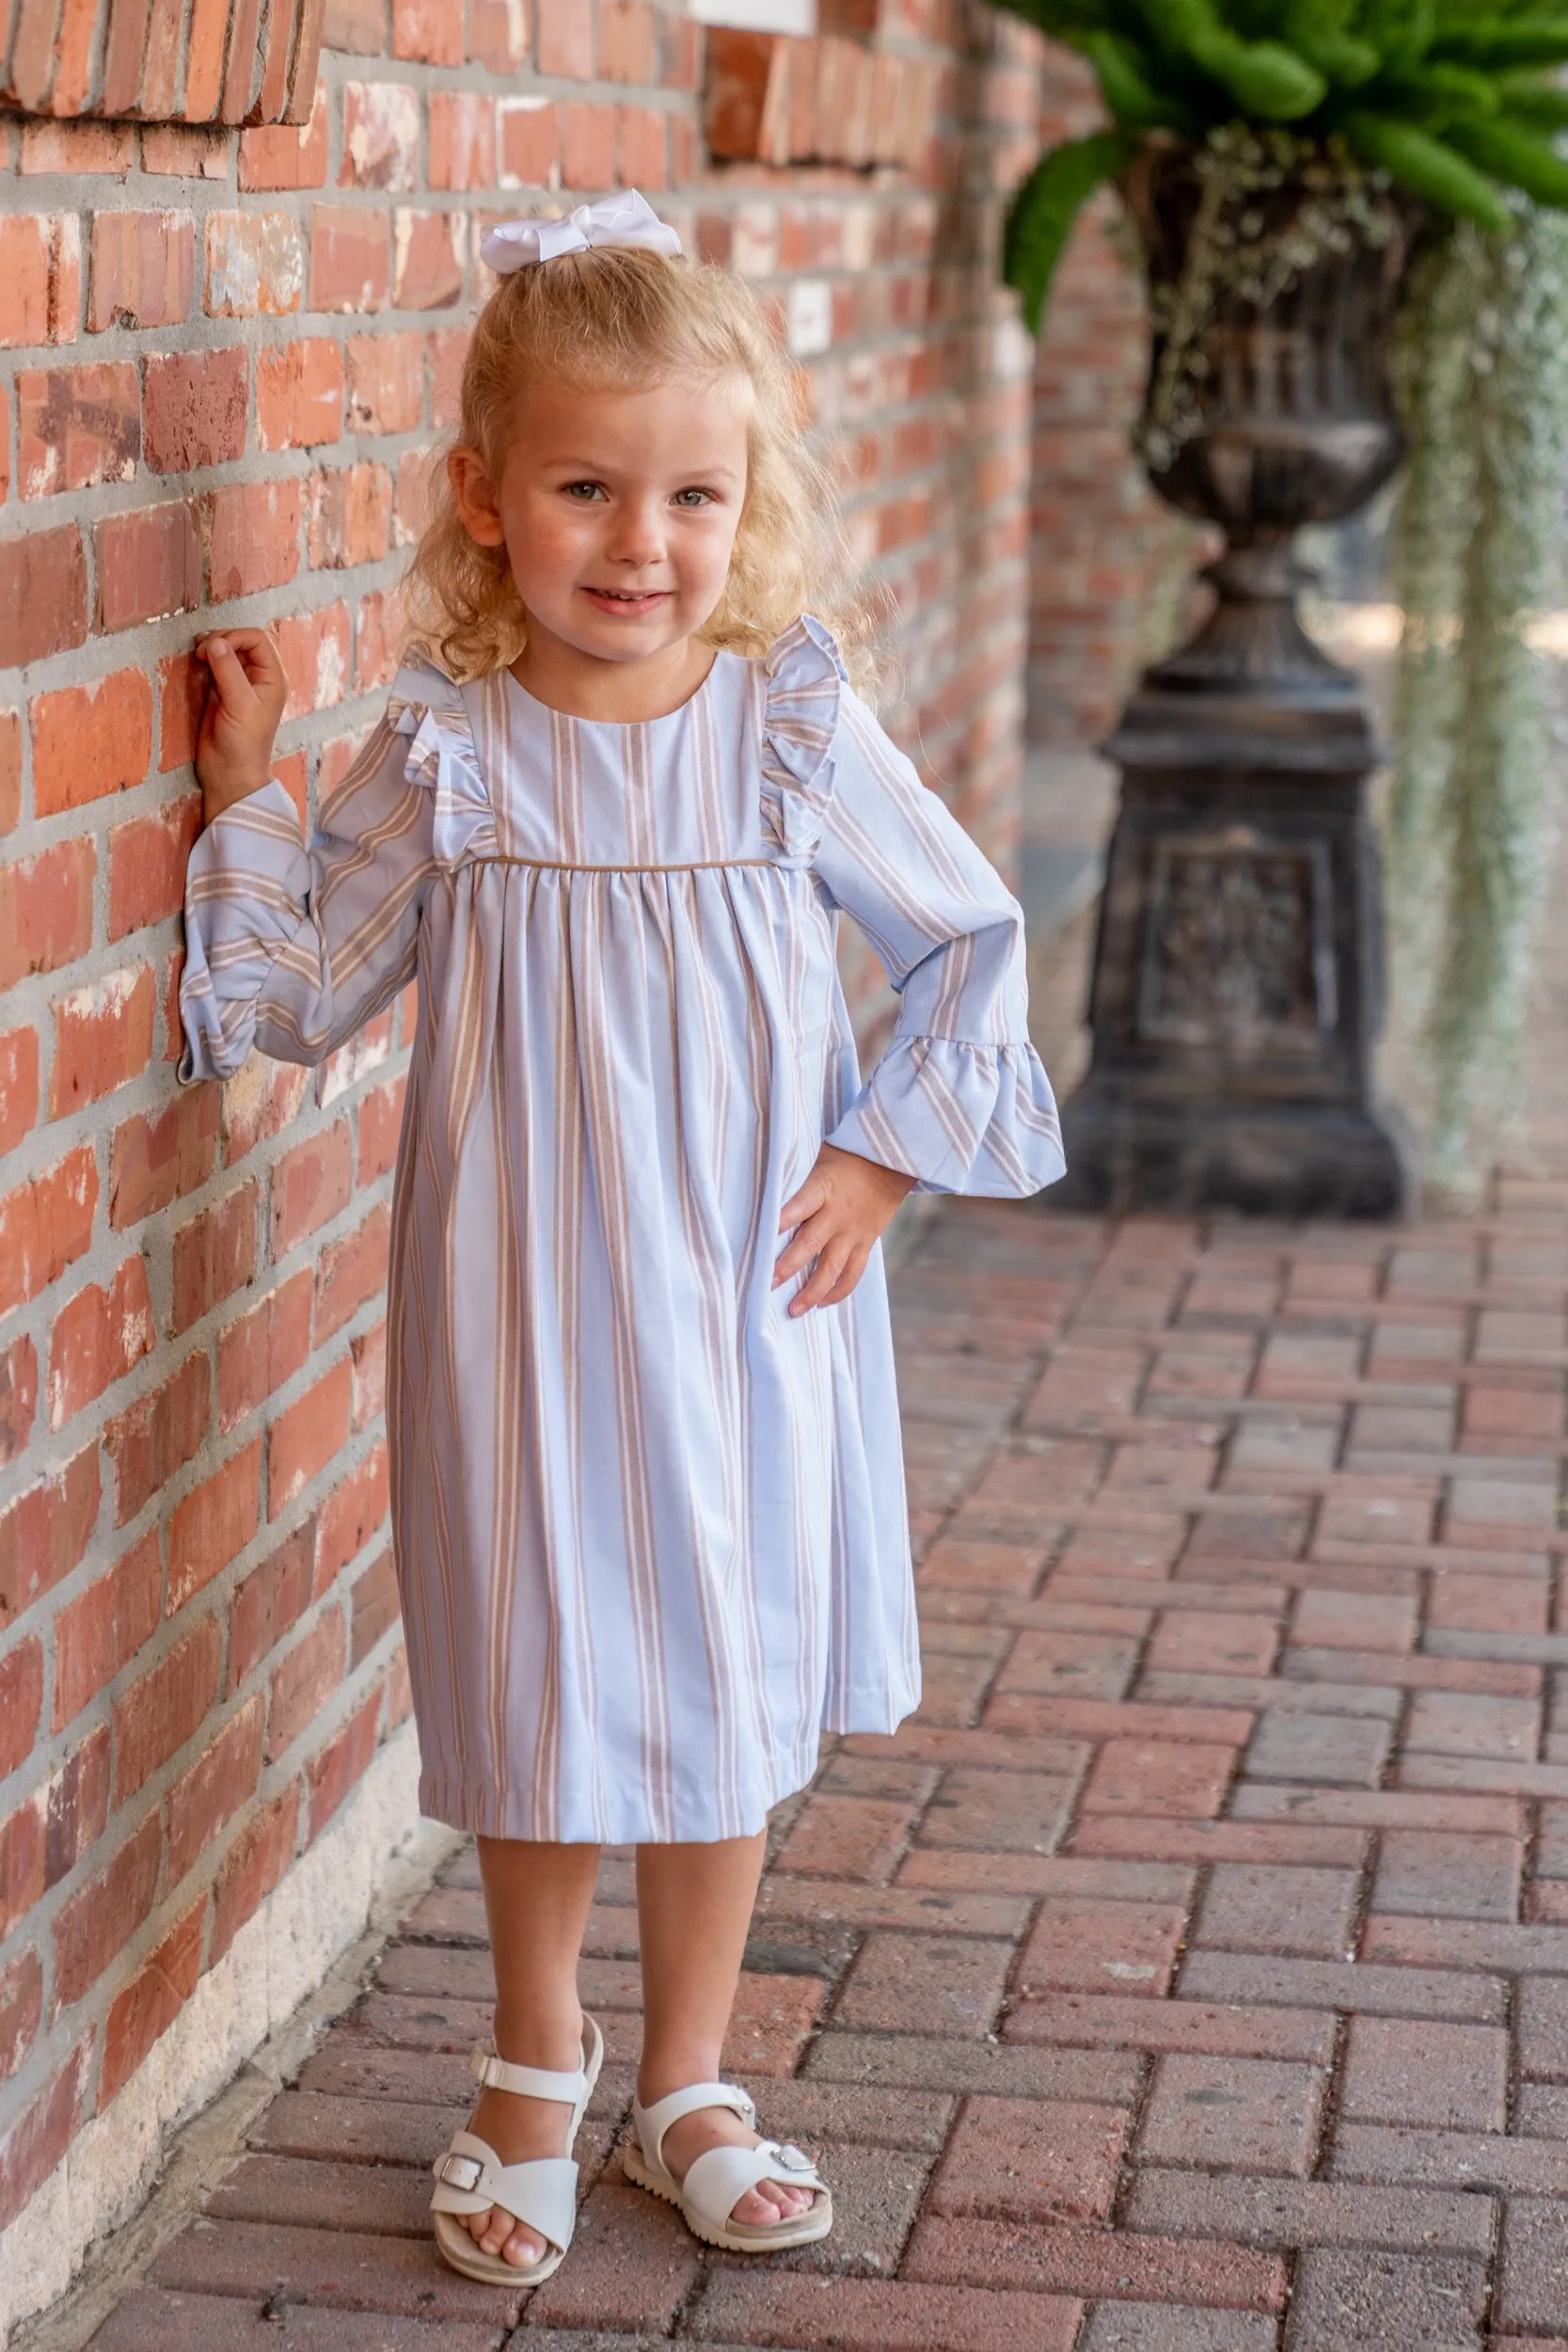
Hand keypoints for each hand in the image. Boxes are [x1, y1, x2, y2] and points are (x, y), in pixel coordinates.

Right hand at [193, 629, 288, 820]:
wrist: (229, 774)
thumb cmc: (243, 744)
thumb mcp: (240, 705)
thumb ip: (228, 671)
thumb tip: (214, 642)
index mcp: (272, 678)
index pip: (257, 638)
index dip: (234, 636)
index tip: (213, 647)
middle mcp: (258, 678)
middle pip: (240, 641)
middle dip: (220, 639)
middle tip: (199, 650)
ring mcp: (239, 684)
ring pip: (225, 651)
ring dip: (209, 648)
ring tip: (195, 654)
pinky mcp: (221, 693)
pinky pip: (213, 666)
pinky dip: (203, 661)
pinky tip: (194, 665)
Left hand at [773, 1143, 916, 1314]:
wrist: (892, 1164)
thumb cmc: (846, 1159)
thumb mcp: (817, 1158)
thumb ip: (796, 1180)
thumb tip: (761, 1193)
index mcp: (822, 1190)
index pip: (798, 1206)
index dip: (780, 1221)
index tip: (762, 1238)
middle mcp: (837, 1215)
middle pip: (810, 1245)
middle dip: (788, 1267)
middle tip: (769, 1285)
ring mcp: (853, 1233)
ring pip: (832, 1269)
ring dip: (812, 1292)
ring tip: (794, 1310)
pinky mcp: (865, 1244)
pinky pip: (853, 1274)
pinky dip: (838, 1292)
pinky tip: (821, 1304)